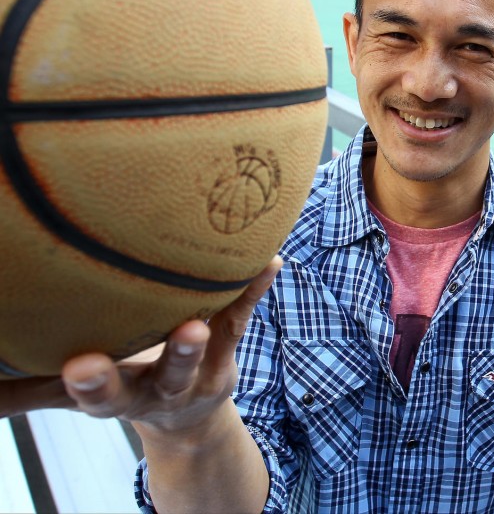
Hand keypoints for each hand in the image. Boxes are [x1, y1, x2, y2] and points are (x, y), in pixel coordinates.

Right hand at [0, 258, 280, 436]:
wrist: (189, 419)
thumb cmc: (126, 387)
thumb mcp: (84, 391)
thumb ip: (37, 383)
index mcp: (120, 398)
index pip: (101, 395)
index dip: (91, 384)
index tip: (77, 368)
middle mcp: (161, 388)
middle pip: (158, 378)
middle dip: (153, 363)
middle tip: (137, 349)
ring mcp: (200, 371)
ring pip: (203, 352)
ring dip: (198, 338)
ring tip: (199, 321)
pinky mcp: (228, 349)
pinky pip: (241, 315)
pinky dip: (253, 288)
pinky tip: (268, 262)